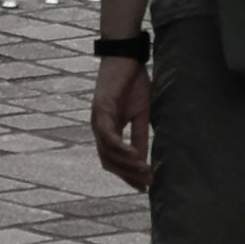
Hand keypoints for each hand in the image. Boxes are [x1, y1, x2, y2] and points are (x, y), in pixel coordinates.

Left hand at [90, 58, 151, 193]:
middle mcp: (98, 127)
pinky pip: (108, 135)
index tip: (144, 187)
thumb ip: (139, 137)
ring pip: (107, 151)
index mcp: (107, 129)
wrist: (127, 56)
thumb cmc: (133, 82)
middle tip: (147, 184)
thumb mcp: (141, 114)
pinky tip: (135, 156)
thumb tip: (144, 161)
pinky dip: (120, 148)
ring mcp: (97, 119)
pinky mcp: (101, 108)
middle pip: (108, 161)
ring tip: (145, 172)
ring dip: (126, 165)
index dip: (127, 175)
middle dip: (127, 175)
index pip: (112, 160)